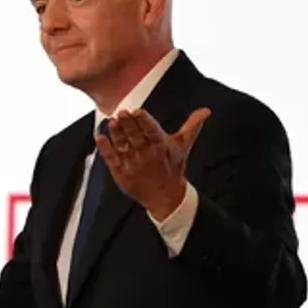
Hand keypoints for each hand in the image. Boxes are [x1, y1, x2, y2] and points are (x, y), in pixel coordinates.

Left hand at [95, 107, 210, 219]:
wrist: (164, 196)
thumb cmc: (172, 166)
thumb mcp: (183, 147)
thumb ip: (192, 126)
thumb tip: (206, 111)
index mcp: (161, 148)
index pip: (152, 132)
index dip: (145, 122)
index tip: (138, 111)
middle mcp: (146, 156)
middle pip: (136, 138)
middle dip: (129, 125)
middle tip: (122, 112)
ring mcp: (132, 165)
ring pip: (123, 146)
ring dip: (117, 134)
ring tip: (112, 122)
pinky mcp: (121, 173)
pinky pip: (111, 159)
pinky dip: (105, 149)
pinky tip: (100, 137)